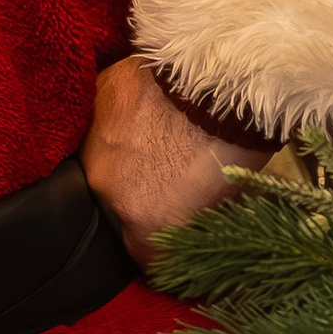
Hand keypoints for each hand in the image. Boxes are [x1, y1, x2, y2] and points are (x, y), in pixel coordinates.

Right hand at [85, 54, 262, 271]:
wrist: (226, 74)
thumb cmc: (239, 137)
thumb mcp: (231, 195)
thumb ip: (205, 223)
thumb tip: (203, 235)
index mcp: (145, 219)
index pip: (144, 259)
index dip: (162, 256)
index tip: (175, 248)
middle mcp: (108, 188)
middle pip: (118, 211)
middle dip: (141, 204)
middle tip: (169, 187)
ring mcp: (94, 142)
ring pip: (103, 165)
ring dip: (125, 164)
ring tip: (156, 148)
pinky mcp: (94, 102)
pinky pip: (100, 124)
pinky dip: (119, 125)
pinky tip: (144, 116)